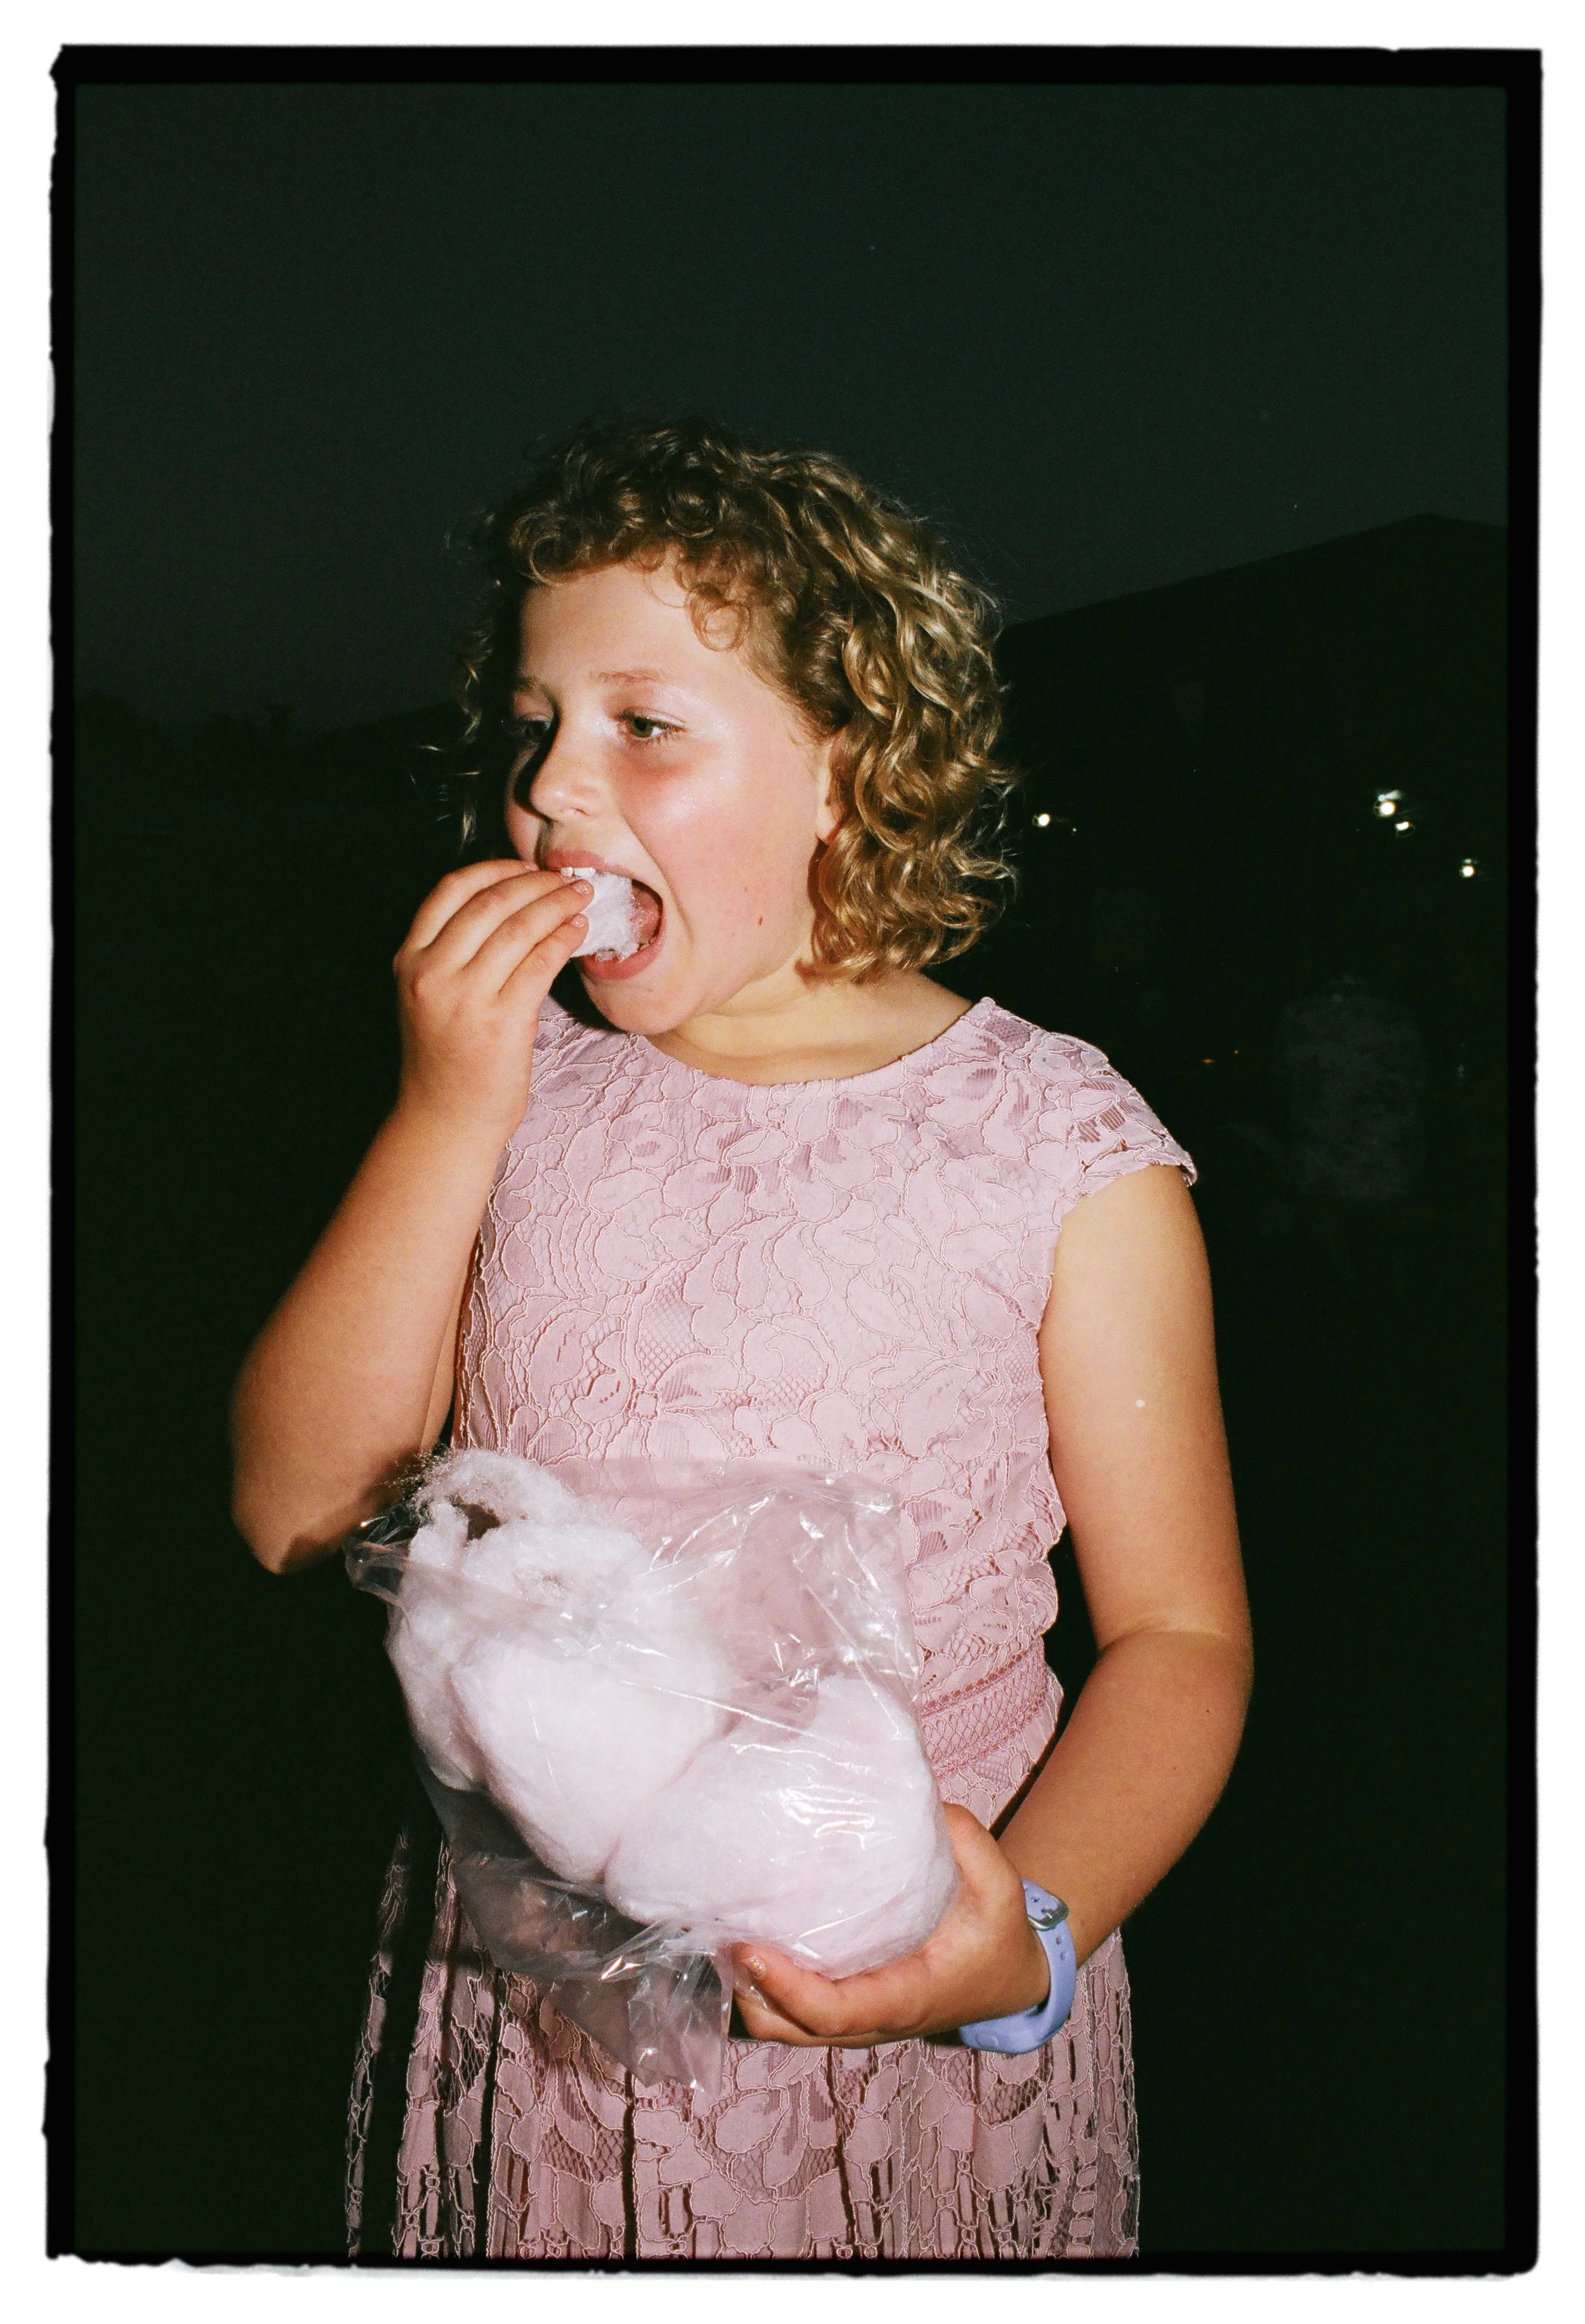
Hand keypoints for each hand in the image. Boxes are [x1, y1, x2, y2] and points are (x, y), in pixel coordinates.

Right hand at [392, 860, 590, 1133]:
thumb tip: (510, 902)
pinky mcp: (502, 1021)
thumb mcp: (430, 994)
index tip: (524, 866)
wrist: (446, 1119)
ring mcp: (466, 997)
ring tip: (579, 898)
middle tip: (565, 879)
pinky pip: (540, 963)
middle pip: (491, 903)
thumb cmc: (446, 1058)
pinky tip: (578, 932)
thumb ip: (453, 951)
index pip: (450, 890)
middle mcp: (432, 973)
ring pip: (519, 929)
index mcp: (410, 959)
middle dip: (535, 883)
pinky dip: (563, 940)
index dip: (493, 869)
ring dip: (556, 905)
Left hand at [729, 1805, 1051, 2048]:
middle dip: (749, 1988)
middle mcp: (870, 2021)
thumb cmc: (998, 1937)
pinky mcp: (845, 2005)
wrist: (1008, 1980)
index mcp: (904, 1998)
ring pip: (781, 2024)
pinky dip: (763, 1981)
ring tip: (727, 1924)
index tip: (750, 1948)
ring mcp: (853, 2020)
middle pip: (788, 2028)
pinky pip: (790, 2008)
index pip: (834, 2012)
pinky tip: (751, 1928)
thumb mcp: (1001, 1889)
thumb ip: (968, 1844)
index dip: (787, 1988)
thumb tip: (923, 1803)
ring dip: (749, 1986)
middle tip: (723, 1928)